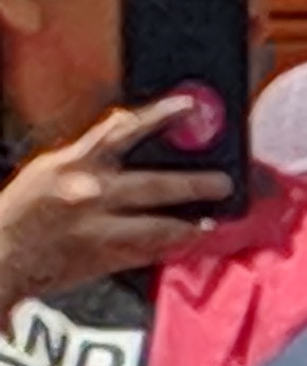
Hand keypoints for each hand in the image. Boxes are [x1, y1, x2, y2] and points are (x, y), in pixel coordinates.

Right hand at [0, 100, 233, 306]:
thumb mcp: (49, 170)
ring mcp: (101, 229)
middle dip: (196, 184)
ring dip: (190, 224)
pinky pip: (151, 252)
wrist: (2, 254)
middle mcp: (89, 194)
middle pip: (157, 185)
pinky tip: (188, 242)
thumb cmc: (23, 209)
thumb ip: (90, 153)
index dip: (160, 115)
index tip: (189, 106)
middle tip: (225, 182)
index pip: (123, 131)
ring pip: (161, 226)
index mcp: (73, 164)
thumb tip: (129, 127)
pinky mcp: (107, 259)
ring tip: (210, 221)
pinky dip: (171, 246)